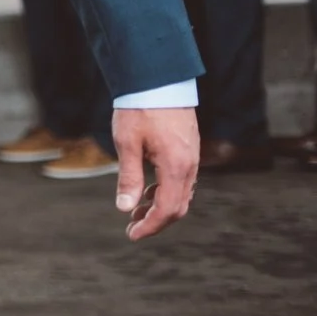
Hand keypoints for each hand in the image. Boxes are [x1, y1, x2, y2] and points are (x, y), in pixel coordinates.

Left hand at [111, 106, 198, 238]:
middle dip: (156, 221)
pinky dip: (166, 192)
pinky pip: (182, 181)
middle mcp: (190, 166)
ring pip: (181, 195)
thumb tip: (125, 208)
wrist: (159, 80)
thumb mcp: (127, 143)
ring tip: (135, 211)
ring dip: (160, 207)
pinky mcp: (189, 151)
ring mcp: (192, 159)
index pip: (167, 209)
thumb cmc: (140, 109)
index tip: (132, 235)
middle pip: (178, 207)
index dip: (151, 226)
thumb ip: (129, 177)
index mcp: (176, 167)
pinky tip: (148, 191)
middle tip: (132, 228)